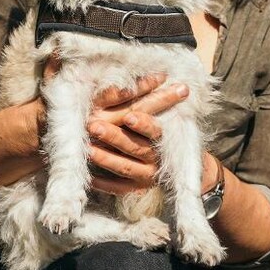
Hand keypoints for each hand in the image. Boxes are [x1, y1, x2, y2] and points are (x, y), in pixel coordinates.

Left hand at [85, 74, 188, 194]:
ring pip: (125, 167)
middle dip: (114, 137)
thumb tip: (144, 79)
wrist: (183, 170)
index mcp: (163, 138)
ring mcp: (145, 175)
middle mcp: (155, 158)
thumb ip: (151, 103)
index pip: (153, 130)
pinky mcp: (135, 189)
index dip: (143, 124)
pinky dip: (104, 184)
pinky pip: (118, 189)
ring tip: (87, 148)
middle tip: (92, 125)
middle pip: (135, 147)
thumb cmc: (166, 135)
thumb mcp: (166, 119)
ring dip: (105, 158)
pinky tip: (90, 177)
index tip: (128, 116)